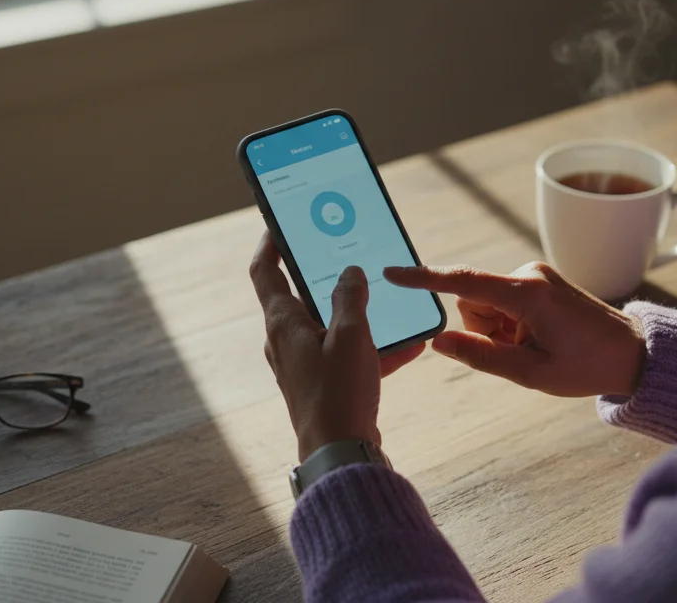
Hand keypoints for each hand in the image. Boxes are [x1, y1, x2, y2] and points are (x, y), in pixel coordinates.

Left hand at [250, 232, 423, 460]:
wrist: (340, 453)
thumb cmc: (339, 392)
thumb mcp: (351, 334)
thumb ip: (351, 297)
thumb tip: (349, 273)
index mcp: (283, 323)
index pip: (266, 270)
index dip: (271, 243)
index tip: (280, 223)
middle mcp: (287, 341)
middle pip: (301, 296)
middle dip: (326, 275)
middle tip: (345, 252)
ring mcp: (304, 364)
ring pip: (331, 327)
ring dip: (359, 314)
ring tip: (388, 301)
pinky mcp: (323, 385)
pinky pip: (348, 356)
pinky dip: (374, 349)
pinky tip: (410, 346)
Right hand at [383, 262, 644, 396]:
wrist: (633, 353)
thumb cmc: (587, 366)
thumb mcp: (531, 374)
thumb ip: (481, 356)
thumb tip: (438, 342)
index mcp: (527, 294)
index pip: (463, 283)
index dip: (424, 279)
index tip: (392, 273)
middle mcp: (528, 275)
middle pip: (473, 303)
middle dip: (486, 331)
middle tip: (525, 352)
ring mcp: (534, 275)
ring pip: (486, 306)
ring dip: (501, 330)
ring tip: (538, 345)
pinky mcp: (538, 280)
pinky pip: (503, 303)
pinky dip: (512, 324)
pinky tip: (541, 337)